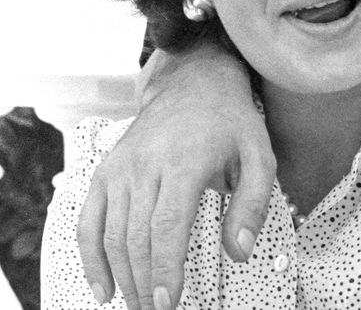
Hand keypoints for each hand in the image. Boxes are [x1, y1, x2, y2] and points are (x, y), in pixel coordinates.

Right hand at [76, 38, 273, 309]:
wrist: (195, 83)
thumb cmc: (232, 123)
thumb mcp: (259, 155)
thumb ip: (253, 203)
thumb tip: (240, 252)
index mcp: (184, 162)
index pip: (167, 227)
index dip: (165, 269)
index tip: (169, 303)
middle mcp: (146, 166)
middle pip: (137, 237)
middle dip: (145, 283)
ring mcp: (121, 169)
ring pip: (113, 234)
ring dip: (122, 277)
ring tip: (139, 305)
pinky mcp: (106, 172)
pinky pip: (89, 221)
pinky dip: (90, 258)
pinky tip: (103, 288)